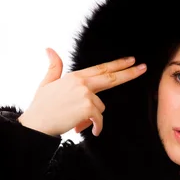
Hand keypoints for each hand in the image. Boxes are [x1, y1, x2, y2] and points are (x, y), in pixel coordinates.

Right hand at [18, 48, 146, 136]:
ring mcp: (86, 94)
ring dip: (92, 118)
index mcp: (75, 76)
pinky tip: (87, 130)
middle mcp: (82, 83)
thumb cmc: (42, 106)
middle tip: (143, 68)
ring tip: (76, 121)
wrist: (37, 123)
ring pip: (101, 108)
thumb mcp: (47, 83)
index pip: (101, 69)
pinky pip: (99, 119)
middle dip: (129, 73)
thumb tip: (50, 49)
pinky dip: (95, 127)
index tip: (131, 60)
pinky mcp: (87, 107)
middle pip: (111, 77)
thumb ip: (54, 67)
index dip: (118, 64)